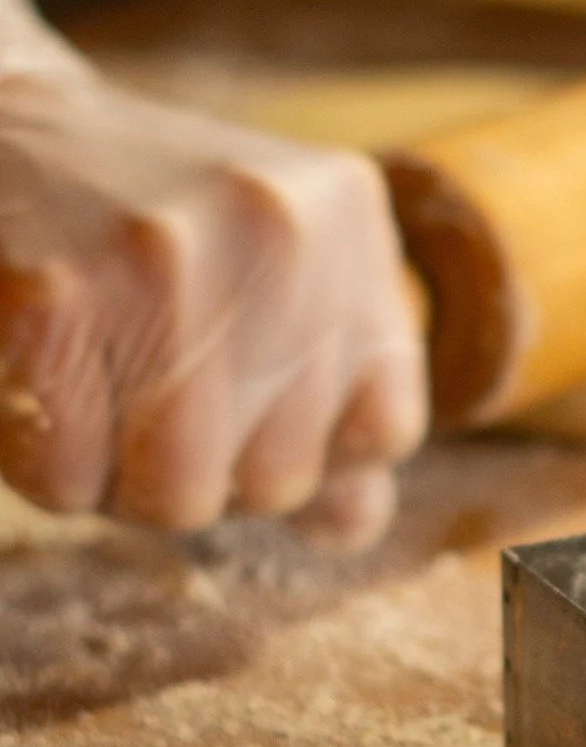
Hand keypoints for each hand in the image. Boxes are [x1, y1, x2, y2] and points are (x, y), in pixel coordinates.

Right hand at [0, 0, 426, 546]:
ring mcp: (168, 259)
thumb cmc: (149, 237)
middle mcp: (279, 231)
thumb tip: (351, 526)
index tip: (252, 402)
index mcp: (349, 221)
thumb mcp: (279, 279)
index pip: (385, 431)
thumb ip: (335, 398)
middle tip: (150, 376)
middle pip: (279, 480)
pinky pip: (68, 482)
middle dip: (207, 466)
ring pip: (178, 498)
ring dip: (120, 477)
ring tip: (95, 383)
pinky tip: (39, 370)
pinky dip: (41, 460)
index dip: (312, 452)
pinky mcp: (56, 297)